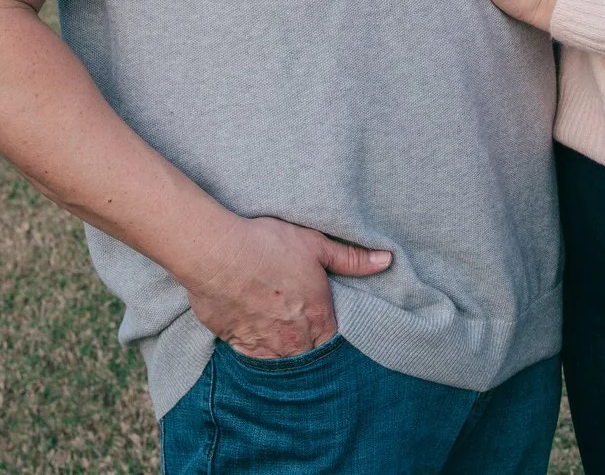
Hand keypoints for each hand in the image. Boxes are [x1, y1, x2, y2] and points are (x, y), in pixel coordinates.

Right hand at [182, 214, 390, 358]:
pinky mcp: (237, 343)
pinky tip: (256, 333)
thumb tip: (386, 260)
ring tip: (280, 331)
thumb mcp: (316, 244)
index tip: (324, 322)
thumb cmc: (268, 245)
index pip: (333, 341)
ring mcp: (265, 345)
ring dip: (284, 350)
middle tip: (301, 326)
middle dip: (308, 344)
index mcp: (318, 317)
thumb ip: (352, 259)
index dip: (330, 332)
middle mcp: (294, 339)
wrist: (218, 254)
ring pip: (282, 360)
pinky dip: (258, 350)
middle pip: (309, 354)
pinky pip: (254, 358)